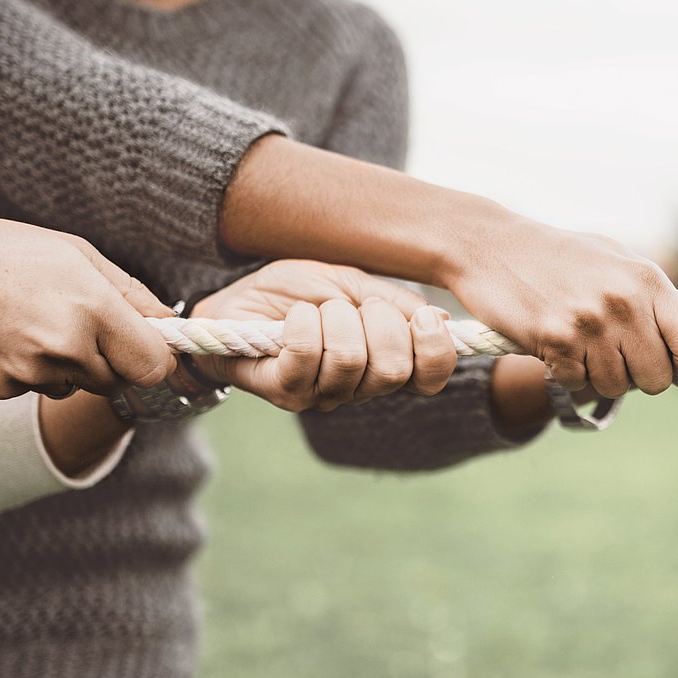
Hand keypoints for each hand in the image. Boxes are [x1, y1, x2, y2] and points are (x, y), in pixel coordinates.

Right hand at [0, 209, 175, 398]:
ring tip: (33, 323)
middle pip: (119, 380)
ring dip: (69, 366)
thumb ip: (131, 293)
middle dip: (110, 360)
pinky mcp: (2, 389)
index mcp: (93, 307)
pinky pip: (37, 389)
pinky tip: (6, 337)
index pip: (153, 365)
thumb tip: (170, 323)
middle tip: (79, 325)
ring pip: (78, 386)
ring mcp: (32, 372)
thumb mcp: (75, 254)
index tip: (148, 348)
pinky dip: (30, 370)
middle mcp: (66, 345)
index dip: (154, 359)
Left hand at [189, 259, 456, 411]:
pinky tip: (295, 317)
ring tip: (317, 309)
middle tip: (355, 305)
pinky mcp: (283, 390)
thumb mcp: (353, 283)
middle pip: (393, 371)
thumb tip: (441, 321)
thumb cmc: (296, 293)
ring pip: (349, 361)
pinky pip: (306, 356)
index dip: (435, 351)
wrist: (236, 296)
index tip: (423, 317)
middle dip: (380, 322)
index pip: (429, 380)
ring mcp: (320, 394)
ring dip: (335, 318)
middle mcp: (357, 388)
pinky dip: (304, 324)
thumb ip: (395, 303)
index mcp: (383, 363)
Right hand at [446, 218, 677, 399]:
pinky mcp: (555, 339)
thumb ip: (655, 293)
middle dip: (636, 375)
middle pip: (658, 378)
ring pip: (616, 386)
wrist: (491, 246)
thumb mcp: (615, 259)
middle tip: (613, 355)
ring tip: (580, 346)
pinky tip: (556, 347)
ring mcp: (590, 322)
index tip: (664, 355)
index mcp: (647, 280)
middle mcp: (624, 301)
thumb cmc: (559, 255)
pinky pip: (577, 384)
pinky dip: (567, 374)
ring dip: (597, 375)